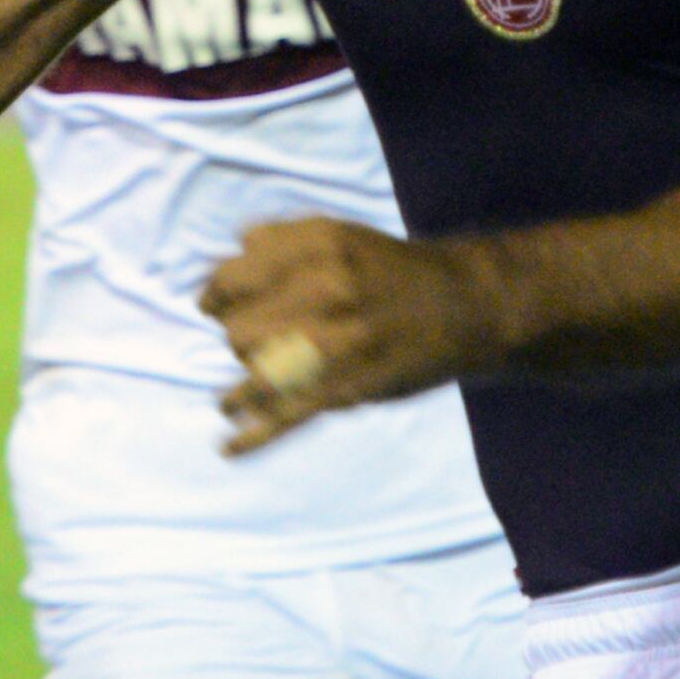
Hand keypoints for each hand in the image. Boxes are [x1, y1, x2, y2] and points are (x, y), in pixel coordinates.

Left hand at [200, 216, 498, 452]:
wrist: (465, 304)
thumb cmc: (390, 268)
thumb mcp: (338, 232)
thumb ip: (280, 239)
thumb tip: (232, 255)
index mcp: (316, 247)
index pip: (233, 279)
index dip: (216, 295)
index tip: (214, 306)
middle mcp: (326, 290)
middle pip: (238, 329)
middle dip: (236, 338)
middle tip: (250, 344)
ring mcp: (339, 342)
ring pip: (257, 371)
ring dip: (242, 386)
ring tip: (232, 397)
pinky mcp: (351, 386)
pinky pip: (291, 413)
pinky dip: (255, 435)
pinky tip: (227, 447)